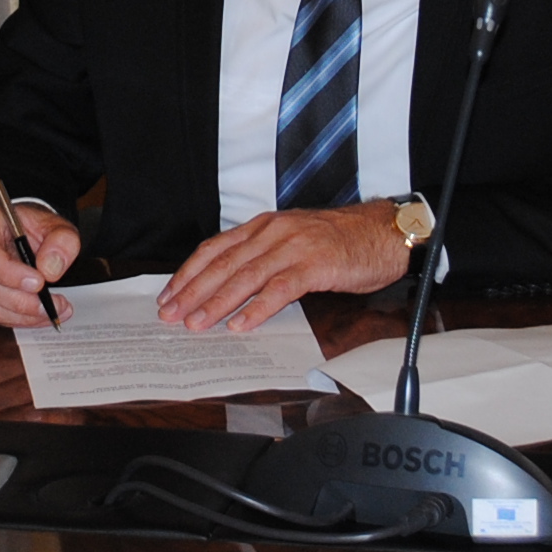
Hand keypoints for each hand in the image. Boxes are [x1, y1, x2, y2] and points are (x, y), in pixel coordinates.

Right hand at [0, 201, 75, 328]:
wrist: (23, 235)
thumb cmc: (33, 228)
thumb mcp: (56, 225)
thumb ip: (61, 242)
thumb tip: (50, 270)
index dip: (8, 272)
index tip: (39, 283)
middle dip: (20, 301)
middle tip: (53, 305)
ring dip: (20, 315)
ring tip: (51, 312)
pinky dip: (15, 319)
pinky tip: (36, 315)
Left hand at [160, 204, 414, 332]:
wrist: (382, 231)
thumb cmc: (340, 241)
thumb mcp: (293, 240)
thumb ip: (263, 256)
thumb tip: (230, 287)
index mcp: (264, 225)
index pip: (216, 248)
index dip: (189, 272)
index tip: (169, 294)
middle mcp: (273, 232)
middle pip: (223, 264)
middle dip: (193, 291)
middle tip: (171, 315)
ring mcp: (294, 247)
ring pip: (246, 277)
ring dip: (217, 303)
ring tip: (198, 323)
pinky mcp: (315, 265)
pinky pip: (279, 289)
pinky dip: (257, 308)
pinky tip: (241, 325)